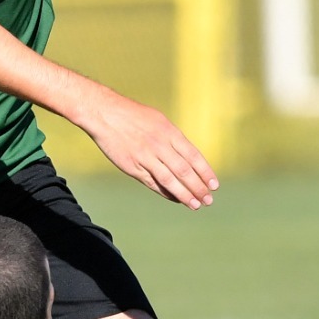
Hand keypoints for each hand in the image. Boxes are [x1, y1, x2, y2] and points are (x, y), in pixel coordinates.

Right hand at [78, 92, 217, 208]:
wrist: (104, 113)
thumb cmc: (132, 115)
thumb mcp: (158, 120)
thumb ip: (172, 138)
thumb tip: (187, 157)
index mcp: (169, 132)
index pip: (193, 156)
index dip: (205, 172)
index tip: (214, 185)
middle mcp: (160, 145)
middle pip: (184, 171)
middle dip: (198, 187)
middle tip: (208, 200)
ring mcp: (145, 157)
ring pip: (170, 180)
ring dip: (184, 194)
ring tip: (195, 205)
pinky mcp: (132, 167)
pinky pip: (153, 183)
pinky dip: (165, 192)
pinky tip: (175, 198)